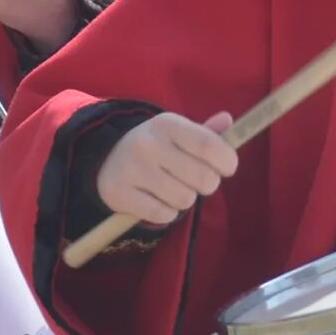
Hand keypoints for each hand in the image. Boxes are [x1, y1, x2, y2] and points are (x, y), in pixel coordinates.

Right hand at [97, 111, 238, 227]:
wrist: (107, 160)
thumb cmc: (157, 148)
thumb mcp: (178, 134)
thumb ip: (206, 133)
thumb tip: (228, 120)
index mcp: (167, 124)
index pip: (209, 145)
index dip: (227, 161)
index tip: (227, 168)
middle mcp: (148, 144)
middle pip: (203, 178)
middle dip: (207, 184)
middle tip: (196, 181)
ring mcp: (132, 169)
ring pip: (185, 199)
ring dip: (185, 200)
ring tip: (173, 190)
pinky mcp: (119, 193)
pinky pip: (163, 215)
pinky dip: (166, 213)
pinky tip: (157, 201)